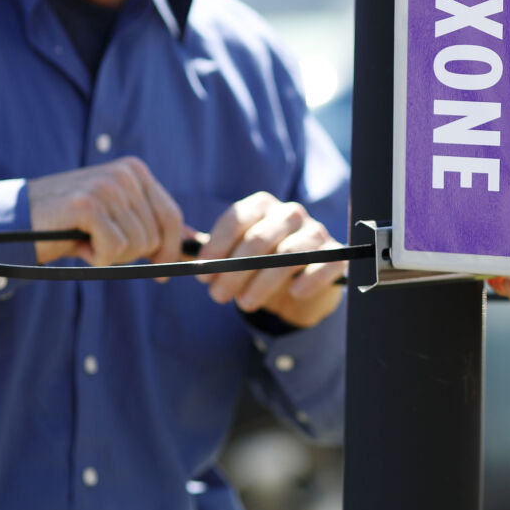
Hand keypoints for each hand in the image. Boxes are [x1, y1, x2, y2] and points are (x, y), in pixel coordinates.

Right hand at [27, 157, 184, 267]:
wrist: (19, 221)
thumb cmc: (71, 224)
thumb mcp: (118, 217)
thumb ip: (153, 224)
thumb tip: (196, 242)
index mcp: (136, 171)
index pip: (172, 217)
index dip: (171, 249)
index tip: (163, 269)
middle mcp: (125, 173)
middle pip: (154, 237)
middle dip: (129, 252)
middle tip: (99, 244)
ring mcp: (107, 186)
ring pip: (135, 245)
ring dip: (109, 254)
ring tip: (86, 240)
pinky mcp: (89, 204)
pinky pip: (113, 250)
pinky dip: (95, 257)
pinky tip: (77, 244)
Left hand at [196, 192, 345, 329]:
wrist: (300, 282)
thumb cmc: (259, 264)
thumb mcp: (231, 255)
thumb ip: (205, 249)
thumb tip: (174, 243)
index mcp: (262, 205)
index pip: (236, 219)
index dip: (216, 248)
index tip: (202, 275)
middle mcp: (290, 212)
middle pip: (259, 239)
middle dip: (234, 271)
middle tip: (217, 297)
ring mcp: (316, 231)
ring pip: (289, 254)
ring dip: (262, 282)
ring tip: (245, 304)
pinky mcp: (335, 254)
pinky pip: (324, 264)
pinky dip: (309, 279)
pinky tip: (293, 293)